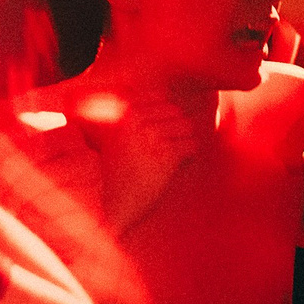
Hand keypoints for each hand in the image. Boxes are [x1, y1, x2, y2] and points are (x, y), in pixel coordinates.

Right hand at [75, 94, 211, 231]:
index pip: (161, 99)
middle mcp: (138, 120)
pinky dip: (189, 158)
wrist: (111, 206)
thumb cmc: (115, 173)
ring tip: (170, 159)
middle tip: (166, 150)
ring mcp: (153, 136)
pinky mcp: (167, 156)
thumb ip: (129, 116)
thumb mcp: (114, 137)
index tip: (157, 135)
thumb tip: (150, 98)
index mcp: (124, 112)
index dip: (164, 117)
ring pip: (187, 127)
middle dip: (175, 130)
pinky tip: (175, 168)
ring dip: (183, 143)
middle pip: (176, 112)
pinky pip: (192, 146)